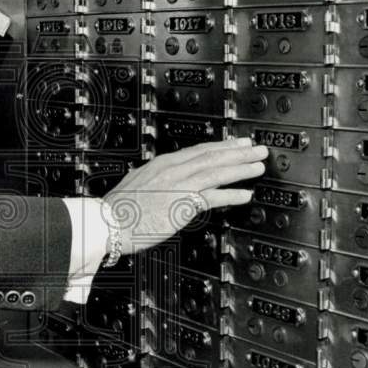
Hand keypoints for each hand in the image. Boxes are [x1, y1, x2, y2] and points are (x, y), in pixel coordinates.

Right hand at [103, 137, 267, 254]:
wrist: (108, 223)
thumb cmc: (119, 210)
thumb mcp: (138, 185)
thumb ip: (156, 181)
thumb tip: (165, 182)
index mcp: (161, 164)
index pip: (197, 150)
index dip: (220, 146)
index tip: (236, 144)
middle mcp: (172, 170)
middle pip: (211, 156)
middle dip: (237, 152)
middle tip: (257, 148)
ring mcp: (177, 186)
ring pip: (216, 172)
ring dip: (240, 168)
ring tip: (258, 165)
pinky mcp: (181, 204)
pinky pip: (212, 197)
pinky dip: (231, 194)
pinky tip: (245, 194)